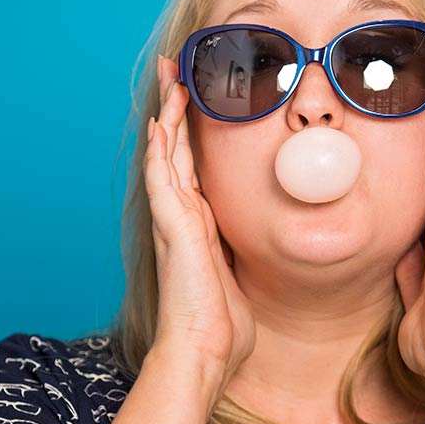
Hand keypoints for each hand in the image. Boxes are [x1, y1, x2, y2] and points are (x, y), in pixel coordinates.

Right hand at [144, 54, 255, 394]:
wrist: (204, 352)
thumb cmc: (223, 325)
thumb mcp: (241, 276)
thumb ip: (242, 253)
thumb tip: (263, 244)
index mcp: (199, 227)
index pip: (194, 168)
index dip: (193, 135)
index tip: (197, 104)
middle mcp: (182, 218)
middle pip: (176, 151)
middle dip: (176, 110)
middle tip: (177, 72)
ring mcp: (174, 221)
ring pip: (167, 154)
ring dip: (168, 114)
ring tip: (169, 77)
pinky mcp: (173, 229)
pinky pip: (163, 178)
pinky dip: (161, 147)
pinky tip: (161, 119)